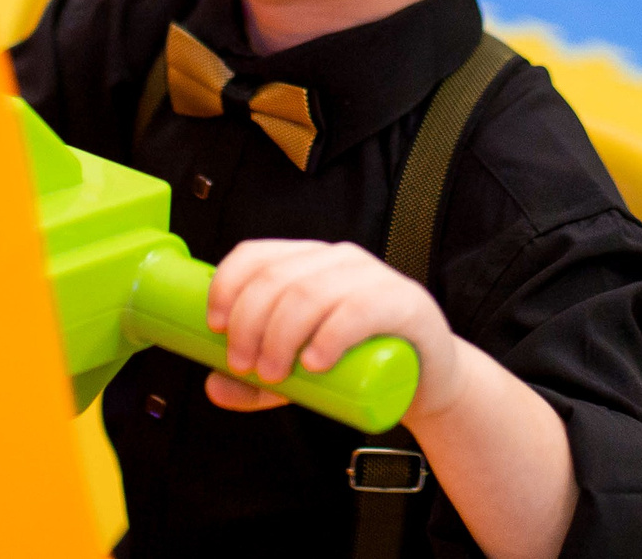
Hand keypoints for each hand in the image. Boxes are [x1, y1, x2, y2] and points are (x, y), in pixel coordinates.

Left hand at [203, 238, 469, 420]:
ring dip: (280, 336)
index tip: (215, 328)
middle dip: (248, 324)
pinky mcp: (405, 303)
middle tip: (245, 367)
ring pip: (310, 293)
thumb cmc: (358, 364)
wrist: (426, 380)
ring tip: (275, 374)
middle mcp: (339, 261)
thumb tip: (214, 386)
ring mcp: (374, 278)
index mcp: (309, 264)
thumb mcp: (296, 375)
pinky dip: (328, 336)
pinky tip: (315, 362)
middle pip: (277, 279)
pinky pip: (359, 309)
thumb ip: (254, 384)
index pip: (256, 254)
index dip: (227, 286)